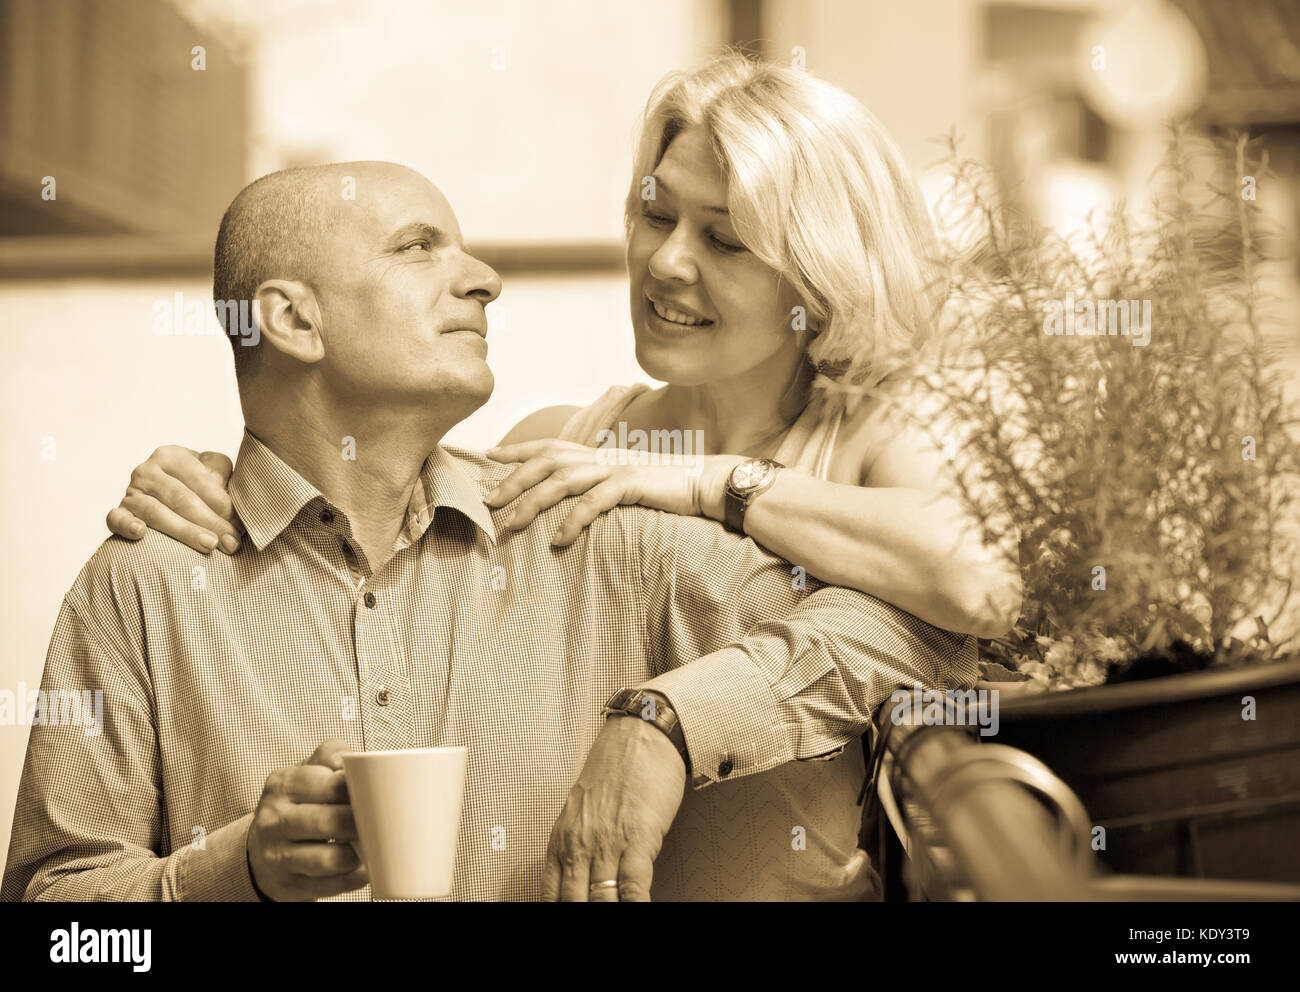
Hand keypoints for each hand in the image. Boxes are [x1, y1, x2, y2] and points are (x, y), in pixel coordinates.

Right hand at [106, 445, 240, 553]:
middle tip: (231, 543)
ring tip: (209, 545)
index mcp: (172, 456)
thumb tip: (234, 498)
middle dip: (210, 522)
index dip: (223, 504)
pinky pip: (116, 519)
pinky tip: (141, 533)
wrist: (166, 497)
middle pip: (182, 498)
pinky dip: (127, 525)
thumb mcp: (212, 472)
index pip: (201, 480)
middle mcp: (148, 470)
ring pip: (156, 512)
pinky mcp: (119, 512)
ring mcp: (131, 492)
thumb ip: (222, 477)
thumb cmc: (198, 486)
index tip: (240, 527)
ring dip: (184, 531)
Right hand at [246, 739, 368, 901]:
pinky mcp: (288, 885)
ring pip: (330, 859)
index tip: (376, 794)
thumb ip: (334, 754)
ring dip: (358, 854)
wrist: (262, 848)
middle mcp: (274, 819)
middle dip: (362, 824)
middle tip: (380, 822)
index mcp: (283, 783)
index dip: (361, 791)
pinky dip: (353, 878)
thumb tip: (359, 761)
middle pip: (331, 822)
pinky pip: (330, 886)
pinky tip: (361, 867)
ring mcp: (277, 855)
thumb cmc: (299, 802)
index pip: (331, 785)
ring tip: (369, 845)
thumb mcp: (309, 769)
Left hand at [484, 438, 740, 544]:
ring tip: (512, 525)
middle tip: (488, 500)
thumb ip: (598, 486)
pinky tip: (559, 540)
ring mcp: (615, 468)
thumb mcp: (624, 483)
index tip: (488, 455)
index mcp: (597, 454)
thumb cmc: (665, 489)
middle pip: (546, 461)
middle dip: (513, 479)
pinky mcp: (631, 484)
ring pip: (562, 480)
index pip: (549, 446)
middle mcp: (601, 456)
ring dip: (533, 502)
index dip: (518, 450)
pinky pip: (594, 502)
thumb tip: (573, 503)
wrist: (707, 482)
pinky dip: (573, 520)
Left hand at [542, 713, 686, 901]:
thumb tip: (581, 881)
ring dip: (607, 912)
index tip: (567, 914)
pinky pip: (632, 885)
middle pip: (573, 902)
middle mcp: (580, 844)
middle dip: (582, 915)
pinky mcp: (637, 838)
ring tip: (613, 918)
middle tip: (590, 920)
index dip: (559, 911)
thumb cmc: (614, 769)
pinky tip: (636, 909)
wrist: (638, 737)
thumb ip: (577, 845)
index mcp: (562, 839)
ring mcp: (608, 842)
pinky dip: (634, 904)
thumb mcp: (582, 810)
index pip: (550, 895)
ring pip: (600, 899)